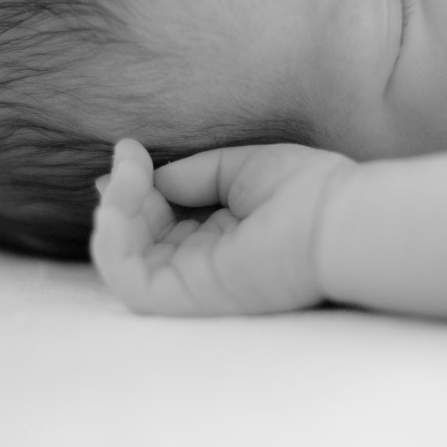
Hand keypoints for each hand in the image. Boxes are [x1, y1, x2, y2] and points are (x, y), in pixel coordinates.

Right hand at [91, 139, 354, 315]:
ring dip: (111, 213)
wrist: (337, 218)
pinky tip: (117, 202)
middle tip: (129, 161)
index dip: (136, 187)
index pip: (158, 220)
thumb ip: (192, 175)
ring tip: (125, 178)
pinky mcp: (188, 296)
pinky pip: (127, 279)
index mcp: (219, 236)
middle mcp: (203, 262)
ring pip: (123, 259)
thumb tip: (150, 178)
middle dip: (122, 196)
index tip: (130, 150)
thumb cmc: (305, 190)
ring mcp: (193, 283)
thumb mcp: (238, 168)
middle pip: (136, 238)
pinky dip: (109, 241)